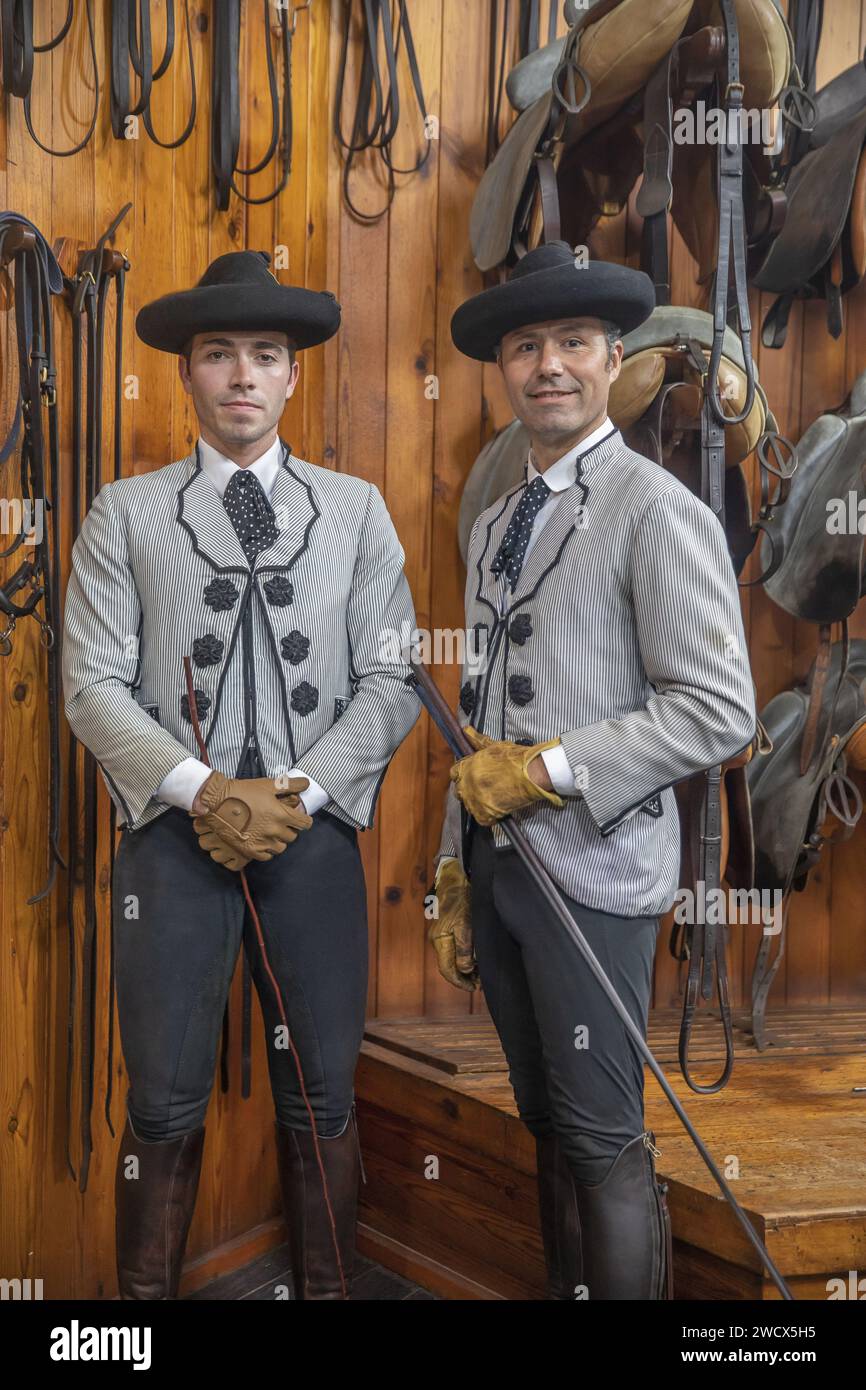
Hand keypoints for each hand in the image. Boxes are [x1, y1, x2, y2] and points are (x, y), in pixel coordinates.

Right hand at [190, 770, 312, 869]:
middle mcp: (274, 831)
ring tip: (271, 832)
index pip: (305, 824)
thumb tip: (305, 784)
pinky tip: (262, 840)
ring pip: (281, 847)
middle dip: (290, 829)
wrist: (217, 801)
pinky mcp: (250, 850)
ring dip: (279, 840)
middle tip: (282, 822)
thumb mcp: (268, 785)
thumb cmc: (243, 792)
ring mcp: (262, 842)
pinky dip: (267, 850)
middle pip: (293, 836)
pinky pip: (267, 856)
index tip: (301, 819)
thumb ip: (290, 785)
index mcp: (281, 814)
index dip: (304, 820)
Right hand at [429, 859, 477, 991]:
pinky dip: (464, 956)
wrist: (454, 876)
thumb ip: (465, 948)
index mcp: (440, 940)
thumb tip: (465, 969)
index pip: (447, 970)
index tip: (474, 988)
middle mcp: (437, 939)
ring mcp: (441, 933)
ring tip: (480, 971)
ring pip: (452, 958)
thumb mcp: (466, 923)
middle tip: (480, 982)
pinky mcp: (446, 927)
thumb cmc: (461, 897)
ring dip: (465, 967)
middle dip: (464, 977)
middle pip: (448, 966)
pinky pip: (454, 948)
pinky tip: (475, 956)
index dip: (460, 982)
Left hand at [449, 726, 565, 824]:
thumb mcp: (494, 746)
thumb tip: (465, 730)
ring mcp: (475, 799)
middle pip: (459, 791)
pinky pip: (480, 819)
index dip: (462, 775)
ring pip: (469, 805)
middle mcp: (468, 783)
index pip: (454, 773)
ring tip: (492, 799)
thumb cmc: (515, 758)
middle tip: (484, 789)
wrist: (531, 773)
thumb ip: (477, 740)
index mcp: (468, 766)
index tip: (471, 777)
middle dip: (468, 790)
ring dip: (477, 803)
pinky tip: (497, 809)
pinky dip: (488, 817)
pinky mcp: (485, 813)